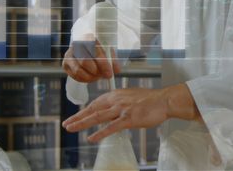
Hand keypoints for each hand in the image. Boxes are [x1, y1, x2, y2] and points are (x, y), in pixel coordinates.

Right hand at [62, 39, 120, 82]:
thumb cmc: (98, 49)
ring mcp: (69, 54)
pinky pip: (74, 75)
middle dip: (97, 72)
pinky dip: (84, 79)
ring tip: (98, 77)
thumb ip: (112, 60)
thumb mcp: (107, 51)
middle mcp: (76, 45)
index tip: (110, 73)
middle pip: (85, 61)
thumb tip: (116, 70)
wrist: (85, 47)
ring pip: (78, 70)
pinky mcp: (65, 64)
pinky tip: (91, 77)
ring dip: (90, 77)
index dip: (103, 63)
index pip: (94, 51)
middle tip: (106, 76)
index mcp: (88, 37)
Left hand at [62, 84, 201, 142]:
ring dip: (82, 123)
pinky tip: (92, 138)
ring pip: (98, 116)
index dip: (85, 110)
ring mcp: (122, 109)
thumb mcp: (132, 97)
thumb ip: (121, 103)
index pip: (97, 102)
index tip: (77, 115)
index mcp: (117, 94)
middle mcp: (117, 100)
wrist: (165, 100)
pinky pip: (111, 127)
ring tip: (71, 128)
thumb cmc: (152, 100)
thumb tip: (114, 110)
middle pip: (93, 109)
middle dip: (78, 116)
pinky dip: (100, 133)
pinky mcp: (129, 118)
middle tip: (67, 123)